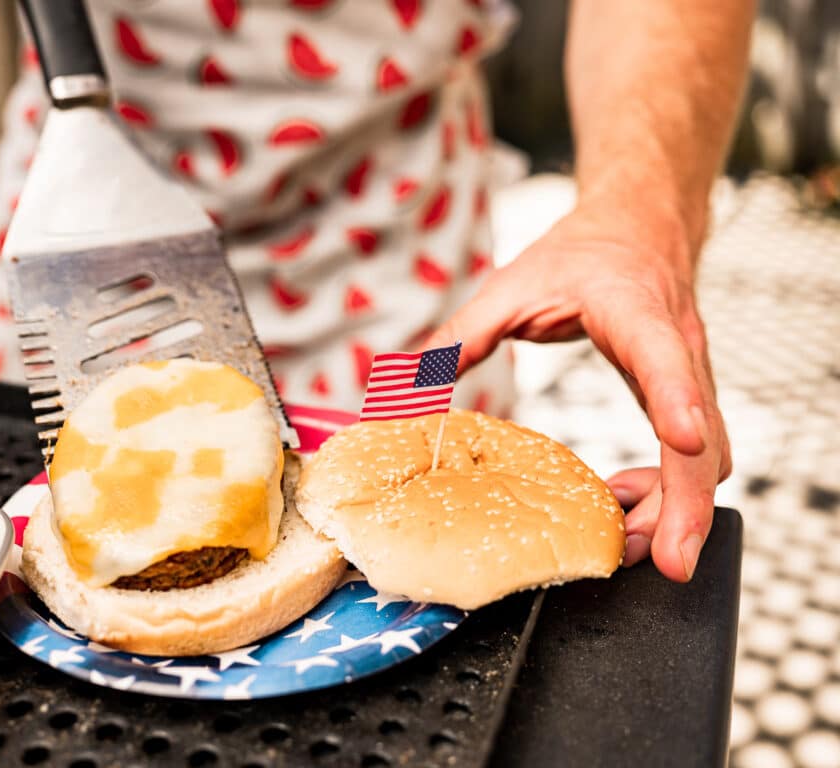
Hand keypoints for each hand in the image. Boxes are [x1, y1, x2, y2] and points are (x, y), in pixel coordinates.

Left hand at [424, 198, 730, 581]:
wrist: (639, 224)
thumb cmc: (578, 252)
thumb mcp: (510, 285)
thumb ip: (459, 337)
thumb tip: (395, 390)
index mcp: (633, 310)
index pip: (664, 357)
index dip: (677, 401)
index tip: (680, 443)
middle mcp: (677, 348)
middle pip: (703, 436)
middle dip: (689, 505)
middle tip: (666, 562)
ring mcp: (691, 376)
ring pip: (709, 456)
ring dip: (678, 508)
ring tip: (626, 544)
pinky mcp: (688, 396)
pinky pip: (696, 456)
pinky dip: (670, 491)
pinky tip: (625, 506)